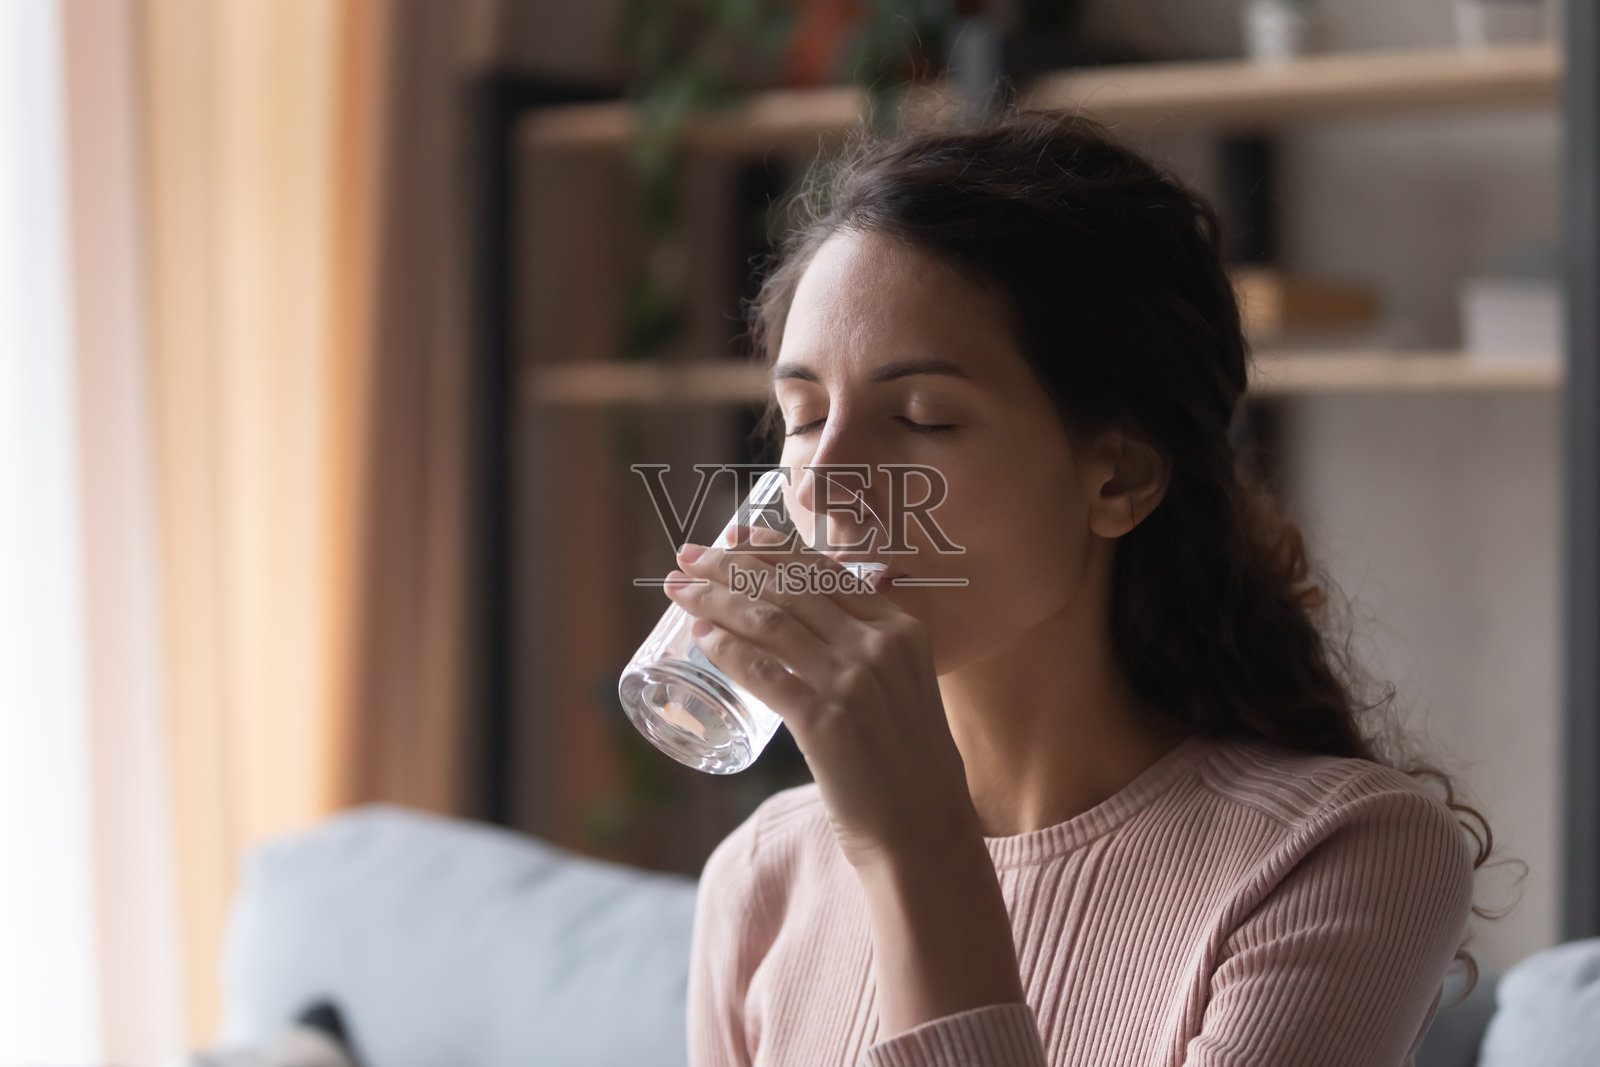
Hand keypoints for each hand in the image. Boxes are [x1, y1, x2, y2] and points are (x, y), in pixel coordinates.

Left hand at [664, 525, 978, 870]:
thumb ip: (871, 654)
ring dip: (715, 600)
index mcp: (901, 629)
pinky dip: (726, 649)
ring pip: (769, 621)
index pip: (822, 571)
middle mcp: (879, 645)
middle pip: (788, 588)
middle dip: (729, 566)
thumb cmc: (907, 766)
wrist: (926, 832)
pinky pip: (763, 672)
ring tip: (679, 593)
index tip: (731, 539)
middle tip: (686, 560)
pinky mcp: (826, 722)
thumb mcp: (903, 689)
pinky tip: (701, 638)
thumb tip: (809, 631)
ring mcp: (853, 682)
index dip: (769, 550)